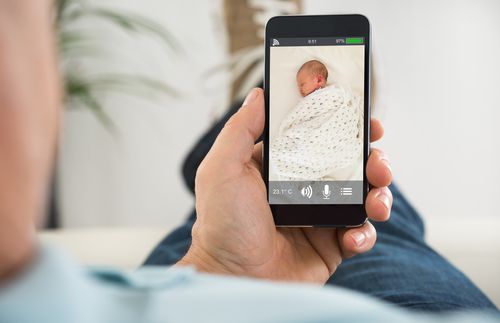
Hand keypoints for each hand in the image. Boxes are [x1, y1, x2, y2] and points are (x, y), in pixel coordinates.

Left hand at [177, 88, 391, 283]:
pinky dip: (365, 234)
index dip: (342, 125)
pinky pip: (360, 233)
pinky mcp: (330, 245)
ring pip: (363, 196)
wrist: (234, 279)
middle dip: (372, 159)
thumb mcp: (223, 168)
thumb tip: (260, 94)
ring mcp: (319, 216)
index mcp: (280, 166)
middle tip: (378, 162)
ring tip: (376, 200)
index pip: (318, 137)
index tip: (362, 116)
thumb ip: (240, 129)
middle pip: (349, 164)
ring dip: (380, 193)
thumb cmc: (222, 225)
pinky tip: (352, 237)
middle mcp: (302, 187)